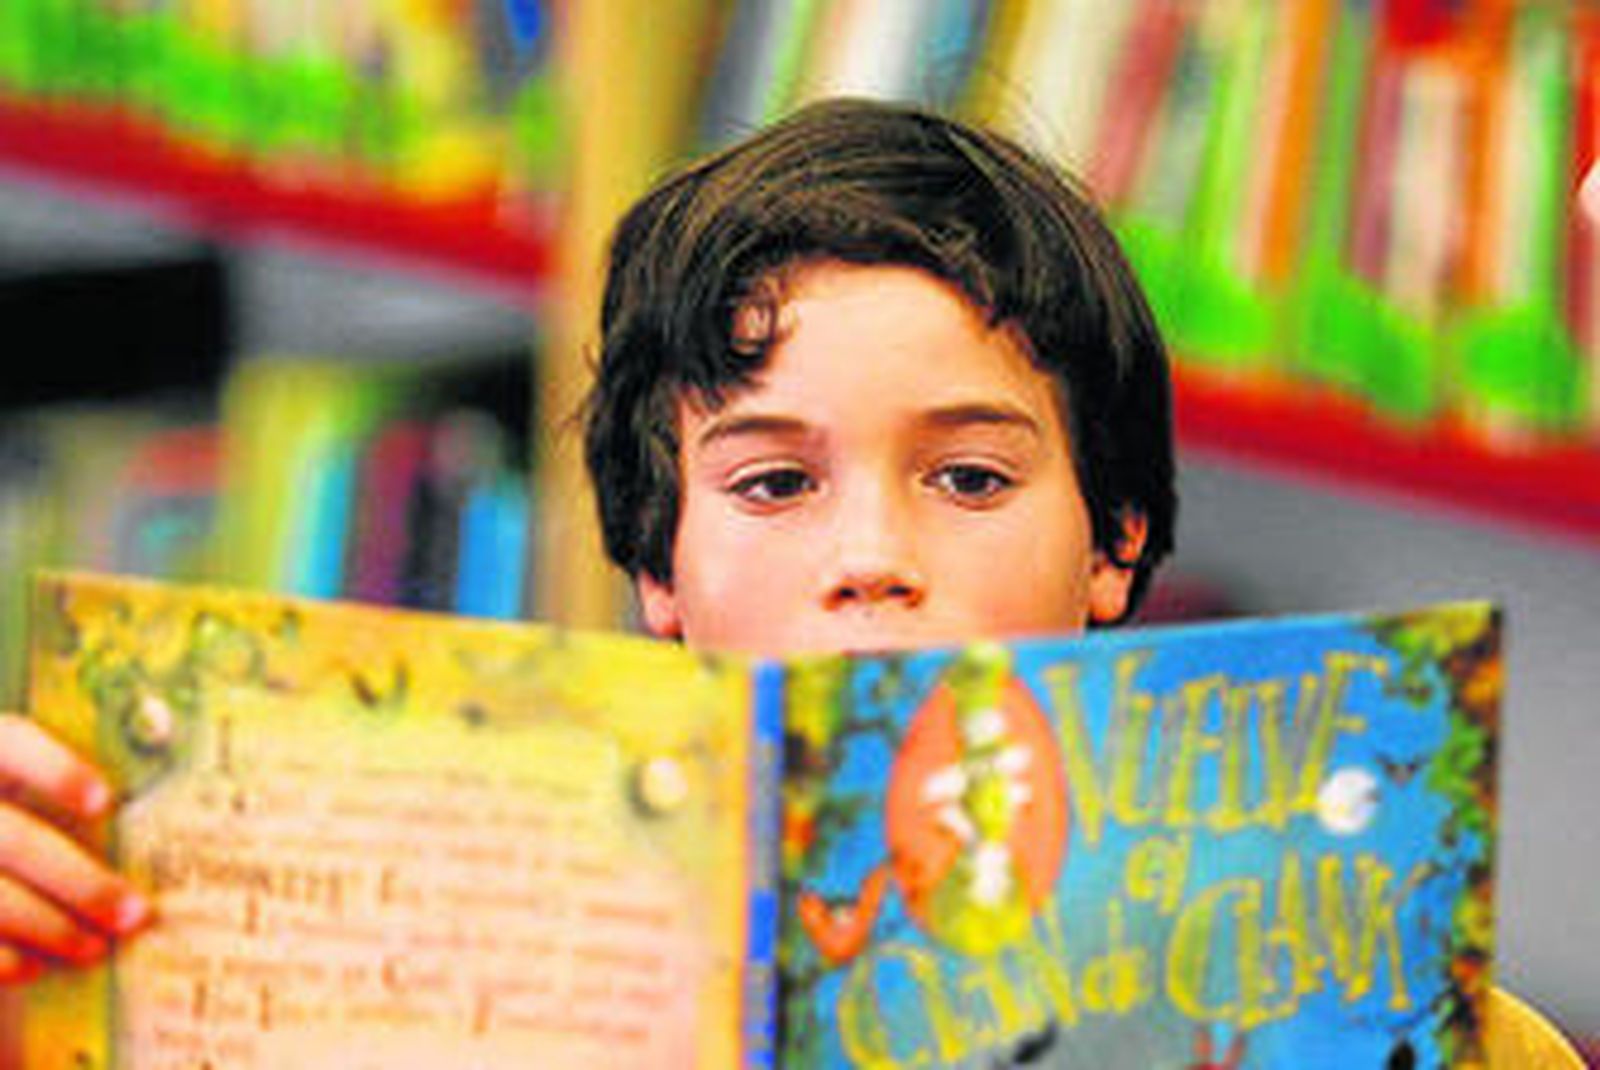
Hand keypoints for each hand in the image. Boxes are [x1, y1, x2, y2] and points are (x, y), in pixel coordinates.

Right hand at [0, 714, 151, 984]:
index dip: (55, 769)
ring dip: (50, 927)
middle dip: (80, 882)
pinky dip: (0, 956)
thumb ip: (62, 789)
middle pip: (14, 840)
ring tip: (96, 947)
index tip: (104, 802)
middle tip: (134, 913)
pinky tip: (36, 966)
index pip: (11, 742)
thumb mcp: (23, 790)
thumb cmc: (17, 815)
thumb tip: (151, 799)